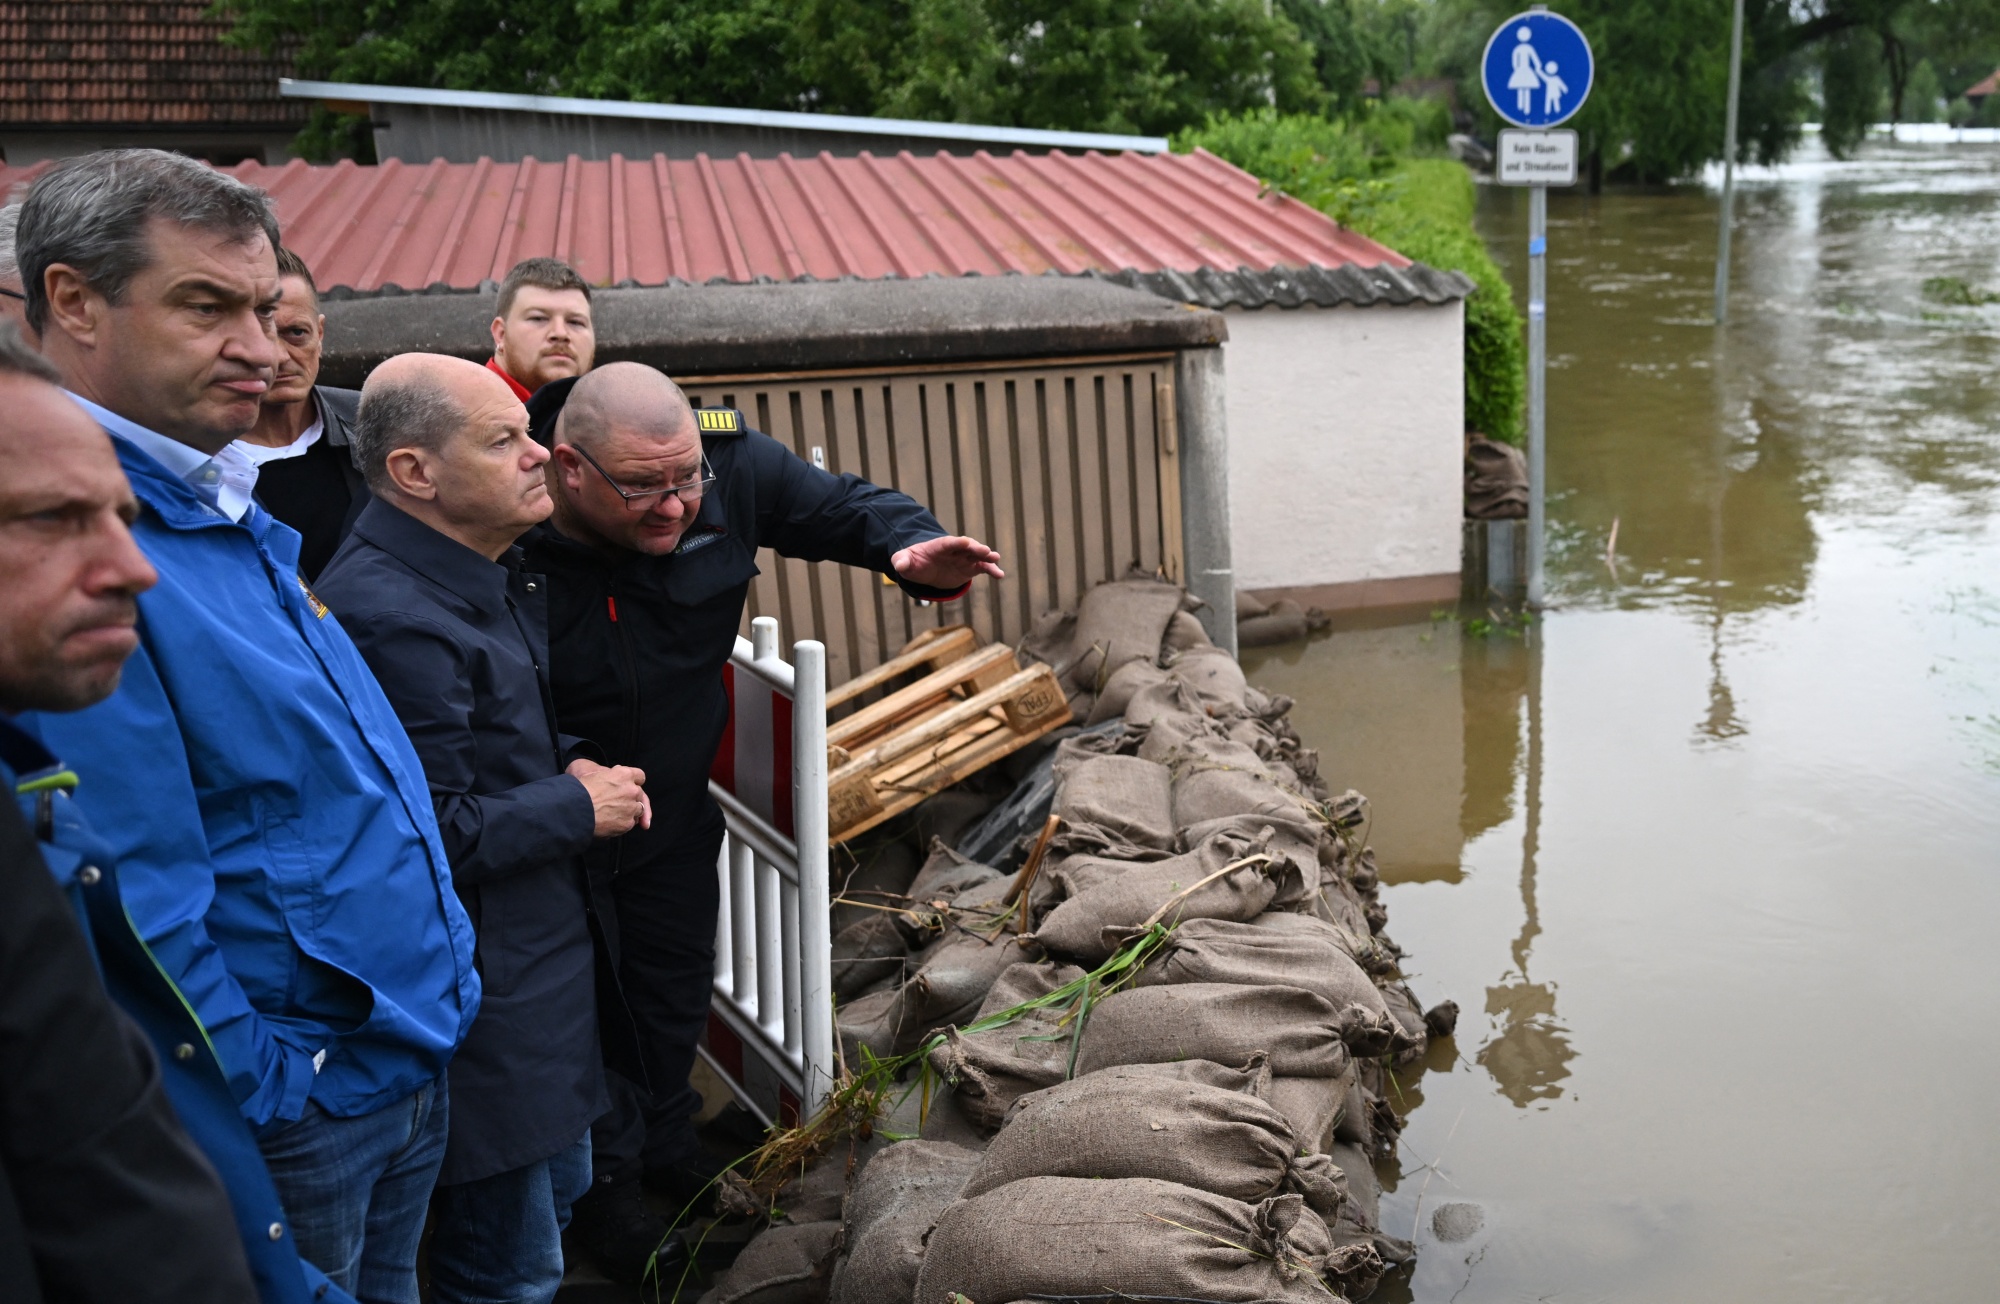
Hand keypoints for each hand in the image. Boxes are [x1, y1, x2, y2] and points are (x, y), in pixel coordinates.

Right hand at [567, 758, 651, 837]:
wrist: (574, 810)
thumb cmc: (579, 791)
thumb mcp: (594, 774)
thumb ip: (609, 775)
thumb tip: (611, 775)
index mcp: (624, 775)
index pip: (639, 776)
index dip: (634, 782)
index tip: (630, 786)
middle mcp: (632, 790)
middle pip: (640, 795)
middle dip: (633, 799)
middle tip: (621, 805)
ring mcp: (631, 808)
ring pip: (638, 811)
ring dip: (629, 813)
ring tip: (612, 815)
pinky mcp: (627, 823)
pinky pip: (630, 824)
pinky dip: (622, 824)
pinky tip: (610, 823)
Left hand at [890, 535, 1004, 589]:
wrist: (925, 568)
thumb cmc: (914, 561)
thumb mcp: (905, 560)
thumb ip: (902, 561)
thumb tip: (899, 565)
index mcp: (939, 545)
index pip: (948, 543)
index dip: (957, 542)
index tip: (965, 542)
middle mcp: (955, 550)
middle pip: (967, 547)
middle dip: (975, 548)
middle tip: (985, 551)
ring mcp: (964, 558)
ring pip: (977, 556)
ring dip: (987, 557)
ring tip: (995, 559)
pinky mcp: (970, 568)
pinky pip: (983, 568)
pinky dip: (991, 570)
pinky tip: (1000, 575)